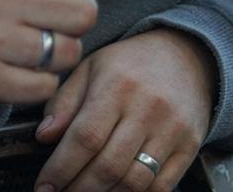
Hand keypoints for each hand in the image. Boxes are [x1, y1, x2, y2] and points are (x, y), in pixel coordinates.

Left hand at [33, 28, 216, 191]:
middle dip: (77, 189)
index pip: (85, 138)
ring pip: (134, 182)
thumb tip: (43, 136)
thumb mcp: (91, 68)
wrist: (186, 54)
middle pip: (108, 166)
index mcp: (118, 86)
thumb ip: (64, 102)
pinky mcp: (189, 145)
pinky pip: (161, 186)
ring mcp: (173, 129)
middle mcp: (148, 108)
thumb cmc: (132, 64)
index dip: (60, 169)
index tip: (44, 186)